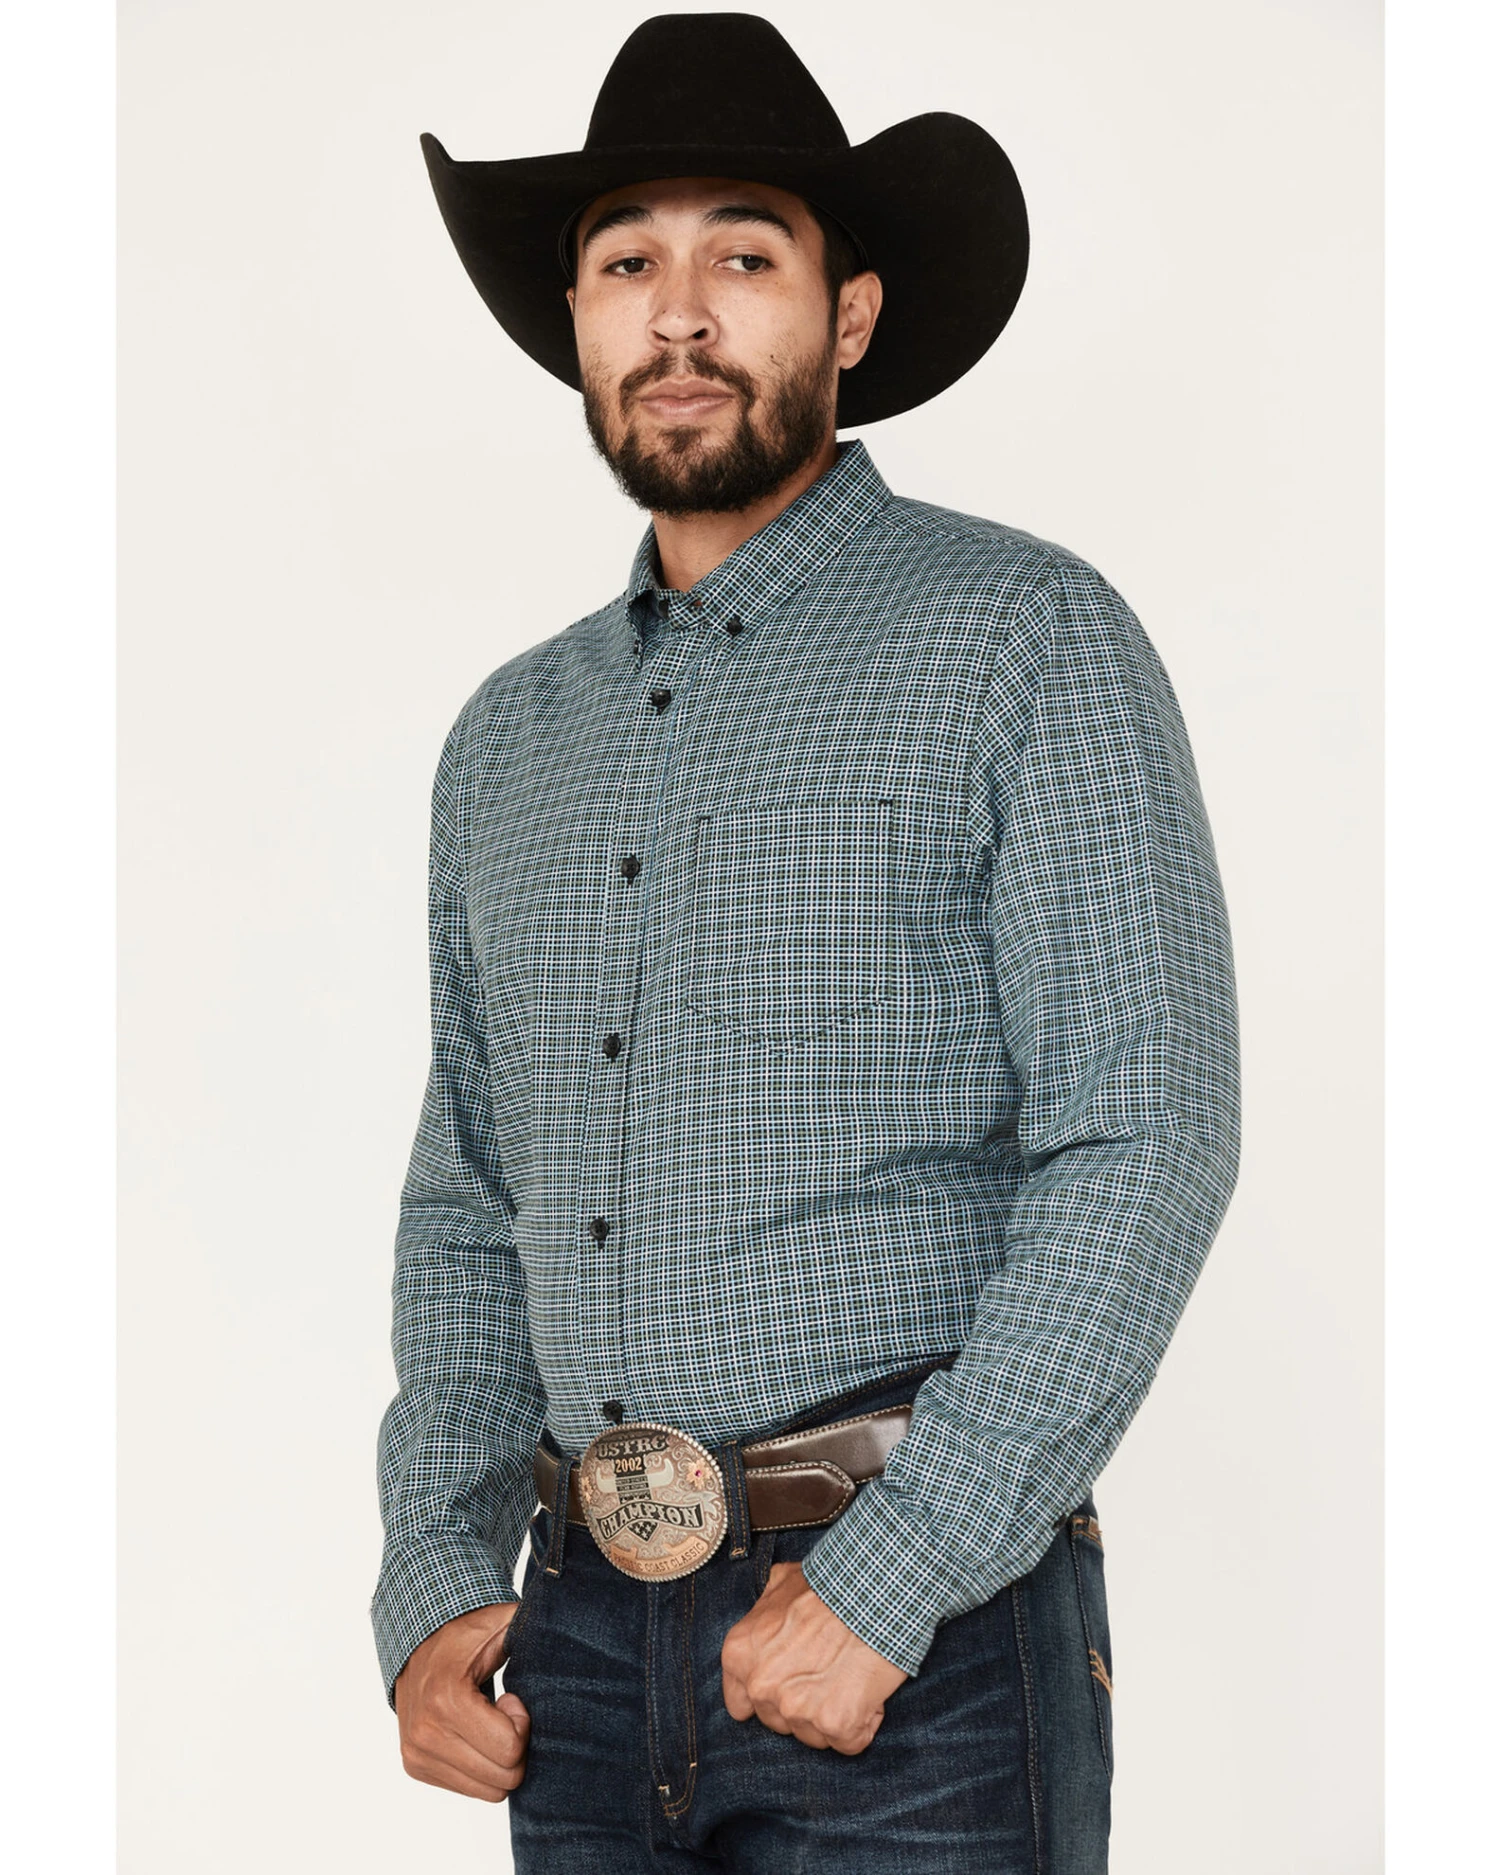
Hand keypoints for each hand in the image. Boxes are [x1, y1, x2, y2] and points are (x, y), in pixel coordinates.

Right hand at [395, 1602, 530, 1801]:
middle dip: (515, 1748)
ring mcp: (417, 1754)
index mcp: (447, 1700)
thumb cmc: (466, 1632)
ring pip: (489, 1792)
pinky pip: (470, 1790)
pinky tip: (473, 1733)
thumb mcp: (502, 1623)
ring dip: (498, 1760)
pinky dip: (481, 1766)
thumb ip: (534, 1629)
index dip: (523, 1725)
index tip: (512, 1699)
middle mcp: (426, 1734)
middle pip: (503, 1780)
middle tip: (503, 1713)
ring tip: (488, 1723)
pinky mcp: (415, 1766)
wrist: (417, 1641)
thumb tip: (568, 1626)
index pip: (510, 1750)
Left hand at [721, 1562, 907, 1753]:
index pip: (739, 1705)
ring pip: (813, 1736)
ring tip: (850, 1677)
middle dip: (803, 1706)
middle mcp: (761, 1687)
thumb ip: (764, 1610)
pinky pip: (848, 1741)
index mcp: (740, 1655)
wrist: (872, 1593)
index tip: (788, 1687)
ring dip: (832, 1716)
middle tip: (828, 1674)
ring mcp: (797, 1709)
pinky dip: (863, 1723)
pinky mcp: (835, 1724)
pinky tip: (868, 1692)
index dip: (768, 1696)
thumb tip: (767, 1615)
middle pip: (779, 1722)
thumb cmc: (829, 1585)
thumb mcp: (782, 1583)